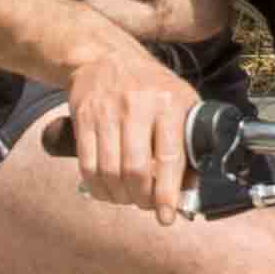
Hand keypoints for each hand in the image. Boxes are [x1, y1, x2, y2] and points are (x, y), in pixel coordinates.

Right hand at [62, 43, 203, 221]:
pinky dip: (96, 187)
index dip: (166, 194)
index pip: (169, 159)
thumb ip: (189, 140)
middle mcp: (137, 106)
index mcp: (169, 104)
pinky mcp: (84, 118)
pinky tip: (106, 190)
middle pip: (135, 170)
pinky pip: (87, 165)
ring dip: (118, 196)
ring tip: (127, 198)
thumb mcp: (181, 101)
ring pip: (109, 171)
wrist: (106, 57)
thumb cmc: (151, 85)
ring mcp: (107, 112)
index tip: (167, 216)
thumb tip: (190, 188)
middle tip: (146, 204)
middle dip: (141, 198)